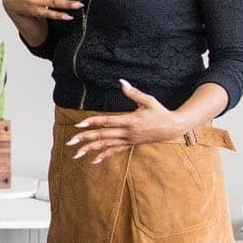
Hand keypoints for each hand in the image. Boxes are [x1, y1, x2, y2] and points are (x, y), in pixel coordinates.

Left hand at [68, 80, 185, 161]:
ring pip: (106, 146)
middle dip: (85, 139)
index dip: (92, 122)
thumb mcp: (148, 100)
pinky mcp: (130, 144)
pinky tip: (93, 160)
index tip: (79, 124)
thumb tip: (122, 82)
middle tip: (70, 142)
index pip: (107, 122)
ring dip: (90, 150)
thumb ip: (134, 92)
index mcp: (129, 121)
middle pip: (102, 136)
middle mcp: (127, 133)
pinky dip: (104, 155)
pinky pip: (115, 151)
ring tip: (76, 154)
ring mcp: (128, 140)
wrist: (172, 128)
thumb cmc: (160, 112)